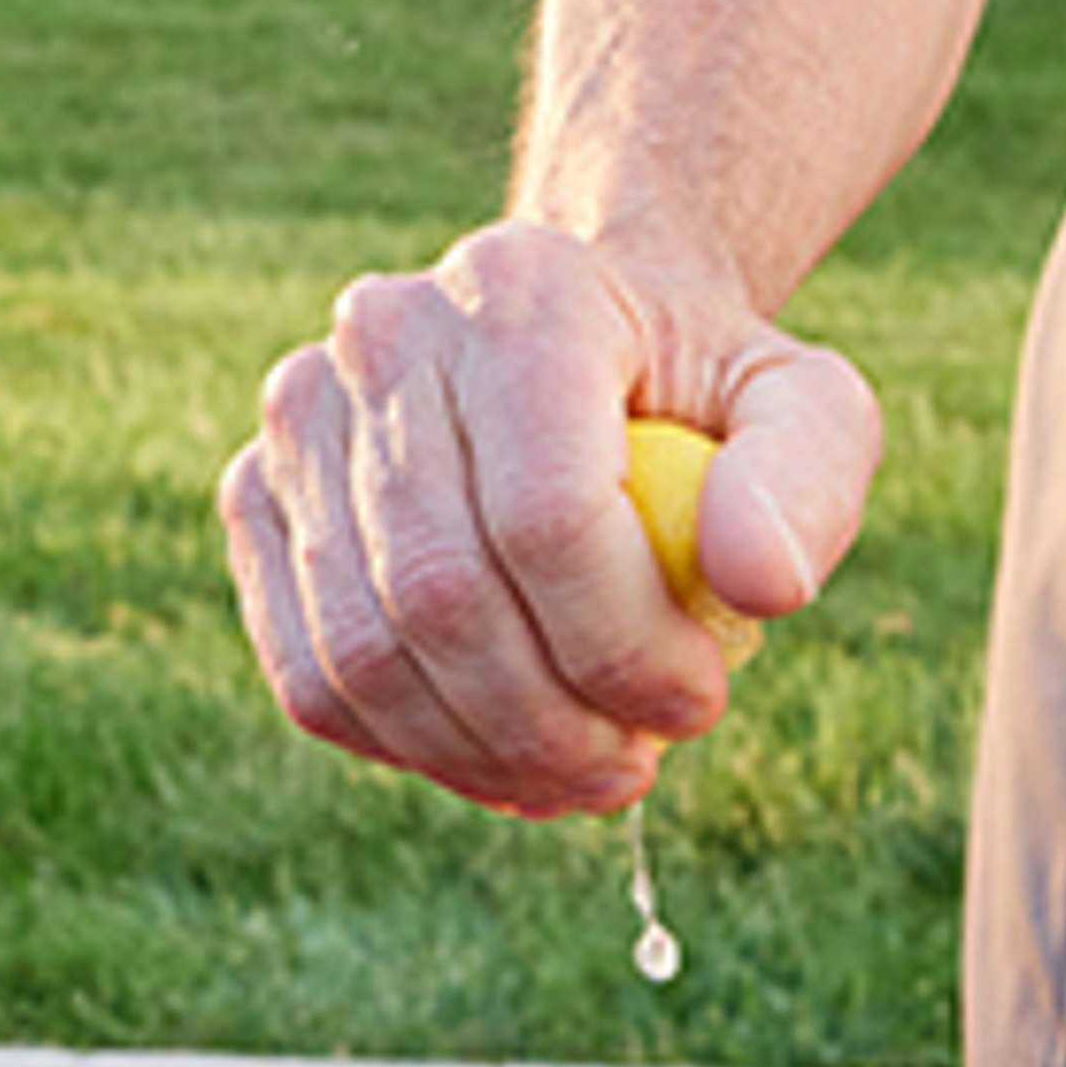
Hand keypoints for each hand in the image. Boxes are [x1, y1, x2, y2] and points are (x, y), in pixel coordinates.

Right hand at [218, 218, 881, 817]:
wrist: (583, 350)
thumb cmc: (698, 392)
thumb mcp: (805, 406)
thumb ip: (808, 479)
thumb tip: (760, 586)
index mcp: (518, 292)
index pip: (546, 516)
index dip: (625, 648)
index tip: (700, 701)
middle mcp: (383, 336)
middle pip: (443, 595)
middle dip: (552, 725)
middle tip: (636, 766)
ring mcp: (300, 418)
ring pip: (366, 654)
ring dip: (481, 757)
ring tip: (578, 774)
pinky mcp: (256, 496)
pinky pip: (311, 674)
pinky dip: (410, 750)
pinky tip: (499, 761)